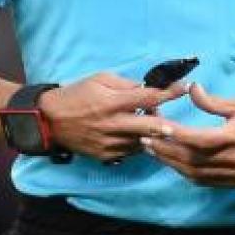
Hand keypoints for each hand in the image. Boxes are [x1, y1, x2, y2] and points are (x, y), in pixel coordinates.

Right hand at [38, 73, 188, 161]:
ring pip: (144, 141)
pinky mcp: (106, 155)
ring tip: (151, 123)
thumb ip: (125, 84)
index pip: (148, 97)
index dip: (169, 92)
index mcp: (112, 102)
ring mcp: (110, 143)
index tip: (184, 88)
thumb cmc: (77, 94)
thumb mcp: (100, 79)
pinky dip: (139, 142)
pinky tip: (136, 134)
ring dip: (152, 133)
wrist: (50, 120)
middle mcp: (113, 125)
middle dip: (170, 123)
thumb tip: (147, 88)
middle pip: (152, 126)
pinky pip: (131, 151)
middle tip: (179, 121)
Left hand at [141, 84, 234, 186]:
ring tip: (153, 151)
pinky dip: (184, 173)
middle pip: (192, 159)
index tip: (160, 127)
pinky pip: (203, 181)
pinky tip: (172, 163)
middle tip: (146, 139)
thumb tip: (191, 88)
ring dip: (171, 163)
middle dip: (166, 150)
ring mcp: (232, 174)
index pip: (200, 139)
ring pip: (194, 173)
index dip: (178, 135)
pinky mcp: (231, 183)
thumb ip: (213, 102)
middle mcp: (232, 159)